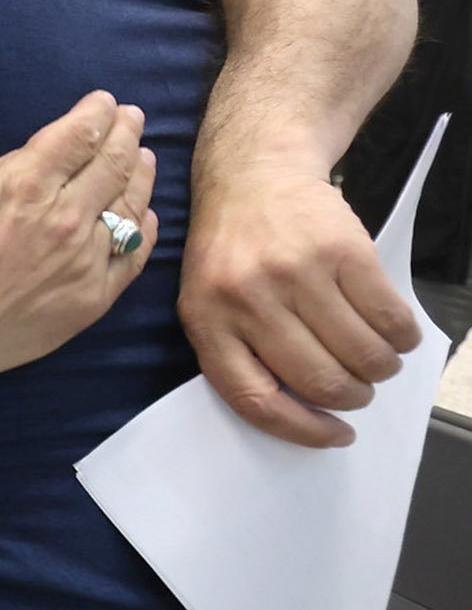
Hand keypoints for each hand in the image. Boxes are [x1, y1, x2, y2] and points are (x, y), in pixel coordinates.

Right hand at [0, 72, 155, 385]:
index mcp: (24, 183)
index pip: (79, 133)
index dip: (97, 112)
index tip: (106, 101)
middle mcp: (64, 216)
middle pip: (112, 162)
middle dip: (126, 133)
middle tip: (133, 118)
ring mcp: (82, 260)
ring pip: (128, 206)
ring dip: (139, 175)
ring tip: (143, 157)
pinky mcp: (90, 299)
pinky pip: (131, 258)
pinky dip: (142, 232)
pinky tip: (144, 218)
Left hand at [180, 165, 419, 447]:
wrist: (253, 174)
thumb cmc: (233, 249)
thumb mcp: (207, 299)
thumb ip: (237, 350)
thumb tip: (299, 412)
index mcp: (206, 319)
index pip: (254, 398)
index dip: (301, 429)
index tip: (335, 435)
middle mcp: (247, 297)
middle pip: (317, 380)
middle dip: (351, 397)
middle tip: (359, 390)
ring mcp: (296, 272)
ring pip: (360, 352)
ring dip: (380, 369)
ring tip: (377, 361)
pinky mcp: (342, 250)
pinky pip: (388, 315)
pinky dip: (401, 336)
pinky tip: (394, 332)